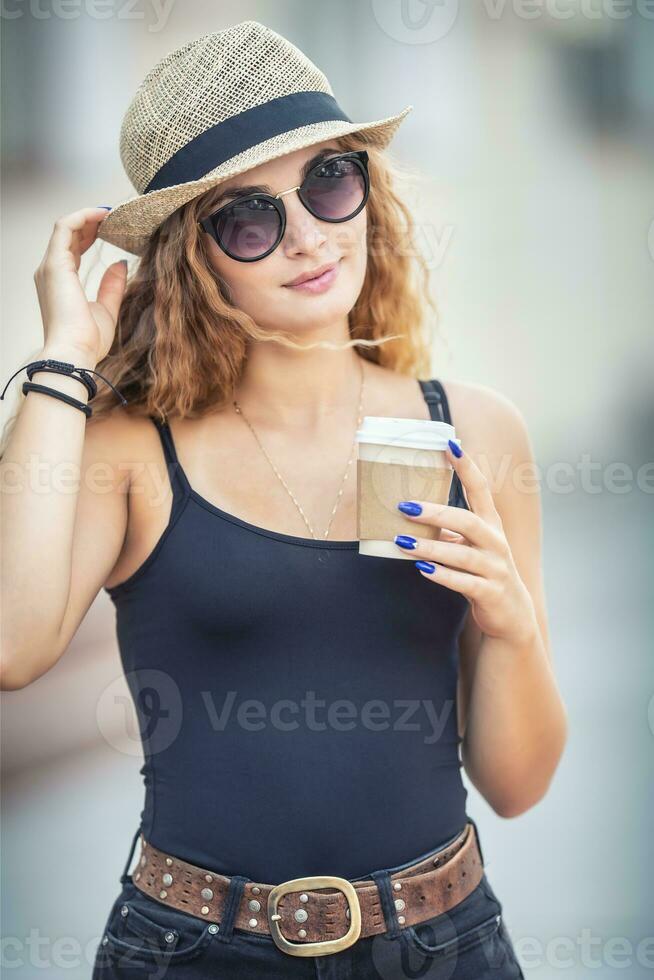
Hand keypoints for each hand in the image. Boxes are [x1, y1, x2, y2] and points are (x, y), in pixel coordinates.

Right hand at [33, 206, 126, 362]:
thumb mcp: (107, 309)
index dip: (90, 234)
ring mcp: (51, 267)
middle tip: (115, 217)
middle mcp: (51, 272)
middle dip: (90, 222)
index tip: (111, 228)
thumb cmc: (87, 341)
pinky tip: (103, 215)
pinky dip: (83, 217)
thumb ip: (112, 286)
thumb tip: (119, 264)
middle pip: (68, 235)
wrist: (75, 353)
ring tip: (110, 213)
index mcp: (61, 283)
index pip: (72, 248)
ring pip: (65, 227)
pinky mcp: (55, 264)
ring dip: (87, 216)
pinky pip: (65, 227)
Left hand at [394, 440, 537, 645]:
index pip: (480, 489)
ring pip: (462, 554)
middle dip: (435, 512)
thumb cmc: (483, 572)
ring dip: (430, 548)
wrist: (511, 615)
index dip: (466, 467)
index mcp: (490, 524)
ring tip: (401, 541)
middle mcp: (495, 542)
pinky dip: (442, 575)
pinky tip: (421, 569)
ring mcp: (495, 568)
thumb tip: (409, 510)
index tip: (449, 444)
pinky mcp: (490, 593)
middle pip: (467, 521)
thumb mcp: (469, 546)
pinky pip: (464, 583)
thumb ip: (448, 530)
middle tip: (404, 506)